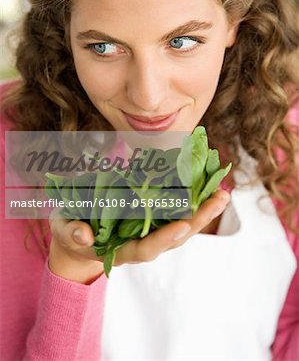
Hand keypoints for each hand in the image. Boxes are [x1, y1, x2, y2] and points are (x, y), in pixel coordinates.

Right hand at [48, 190, 229, 282]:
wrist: (77, 234)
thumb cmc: (71, 233)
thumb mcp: (66, 232)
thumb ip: (72, 234)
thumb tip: (85, 236)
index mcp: (120, 250)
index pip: (145, 249)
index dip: (163, 239)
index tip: (183, 227)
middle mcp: (140, 242)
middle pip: (173, 237)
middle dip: (197, 220)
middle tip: (220, 199)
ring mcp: (147, 231)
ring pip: (179, 224)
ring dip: (201, 210)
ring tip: (222, 192)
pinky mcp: (149, 218)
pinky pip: (173, 211)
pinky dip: (190, 199)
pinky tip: (204, 185)